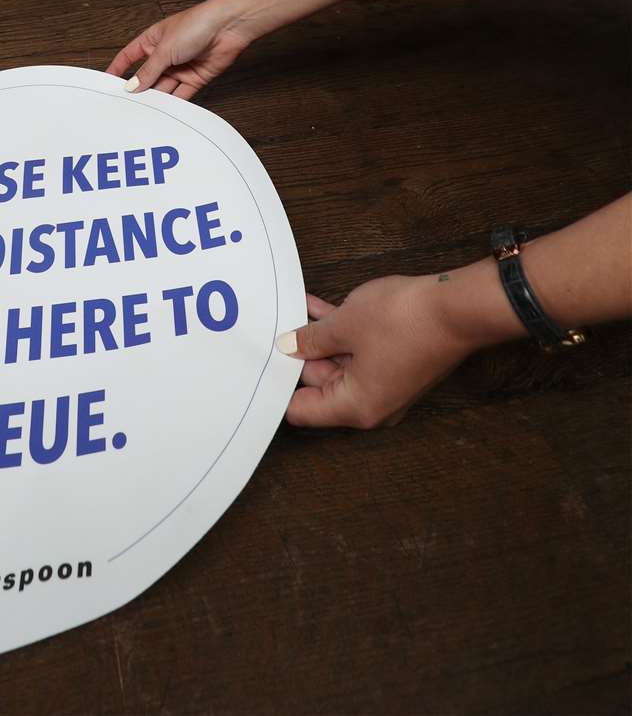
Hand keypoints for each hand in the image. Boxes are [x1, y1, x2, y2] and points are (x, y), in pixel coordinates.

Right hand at [105, 0, 256, 98]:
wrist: (228, 27)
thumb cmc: (197, 24)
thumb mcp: (165, 49)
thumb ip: (148, 71)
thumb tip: (132, 86)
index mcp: (153, 40)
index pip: (130, 56)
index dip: (118, 69)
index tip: (108, 83)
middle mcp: (166, 54)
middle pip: (147, 76)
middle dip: (139, 90)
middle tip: (127, 105)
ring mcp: (180, 67)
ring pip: (163, 88)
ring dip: (156, 98)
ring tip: (145, 112)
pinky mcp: (195, 78)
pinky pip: (181, 94)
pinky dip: (174, 103)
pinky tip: (166, 111)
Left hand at [279, 277, 473, 430]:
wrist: (458, 308)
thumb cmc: (405, 321)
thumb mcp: (344, 325)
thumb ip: (310, 339)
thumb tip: (288, 348)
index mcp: (356, 407)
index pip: (302, 411)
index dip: (278, 387)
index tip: (259, 363)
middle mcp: (371, 404)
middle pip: (320, 385)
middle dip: (296, 355)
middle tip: (270, 329)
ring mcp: (385, 383)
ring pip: (338, 362)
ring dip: (316, 338)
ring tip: (289, 310)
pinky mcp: (395, 361)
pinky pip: (357, 350)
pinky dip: (338, 332)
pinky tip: (315, 306)